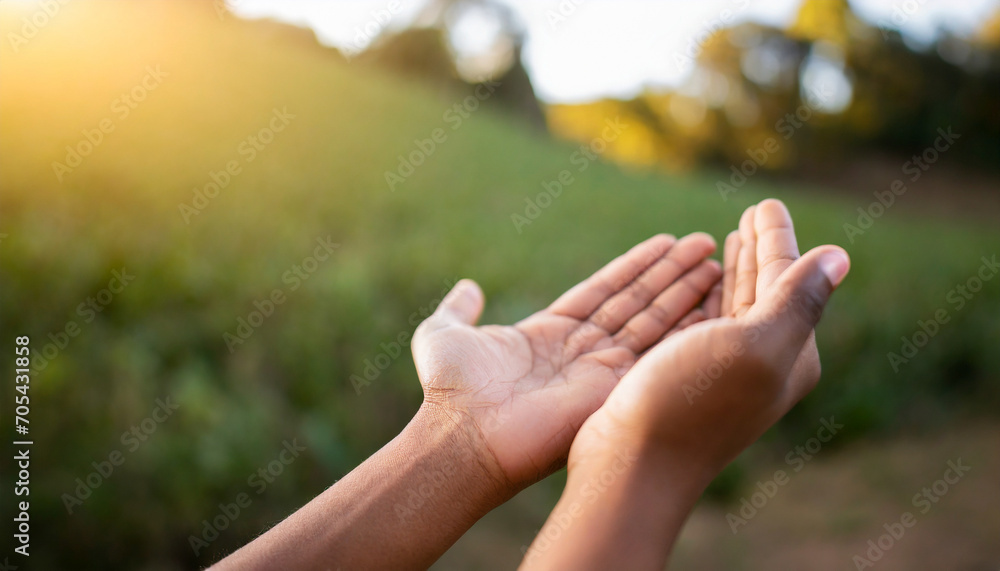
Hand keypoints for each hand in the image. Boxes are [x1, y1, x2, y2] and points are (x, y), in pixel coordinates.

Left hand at [411, 233, 721, 489]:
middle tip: (705, 243)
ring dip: (684, 290)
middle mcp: (581, 351)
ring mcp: (600, 370)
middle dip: (671, 274)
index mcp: (549, 333)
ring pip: (651, 320)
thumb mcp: (444, 333)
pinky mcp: (614, 389)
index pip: (603, 291)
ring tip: (713, 258)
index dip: (635, 267)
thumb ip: (460, 308)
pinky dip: (683, 325)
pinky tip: (709, 300)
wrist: (463, 435)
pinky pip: (654, 349)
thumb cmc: (450, 389)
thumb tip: (469, 286)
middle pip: (636, 302)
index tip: (665, 243)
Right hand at [572, 199, 850, 478]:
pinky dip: (703, 292)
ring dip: (734, 268)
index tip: (765, 204)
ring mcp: (718, 370)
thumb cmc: (690, 403)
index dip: (776, 239)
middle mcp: (757, 362)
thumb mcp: (755, 346)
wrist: (632, 463)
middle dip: (760, 250)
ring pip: (733, 304)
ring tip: (730, 237)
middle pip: (763, 290)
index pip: (786, 280)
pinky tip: (695, 284)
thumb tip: (839, 256)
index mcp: (786, 354)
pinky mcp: (681, 375)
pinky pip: (701, 319)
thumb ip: (797, 300)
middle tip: (755, 212)